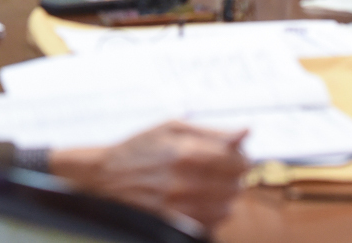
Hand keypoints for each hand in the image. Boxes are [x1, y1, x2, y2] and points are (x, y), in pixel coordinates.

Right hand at [49, 121, 249, 230]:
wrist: (104, 176)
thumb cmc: (140, 147)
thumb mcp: (172, 128)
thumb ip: (212, 132)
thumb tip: (247, 132)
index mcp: (184, 152)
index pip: (235, 160)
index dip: (242, 158)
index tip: (237, 157)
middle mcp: (181, 181)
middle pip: (234, 185)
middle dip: (235, 177)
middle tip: (224, 171)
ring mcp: (176, 206)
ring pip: (226, 207)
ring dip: (226, 197)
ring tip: (213, 187)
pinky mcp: (171, 223)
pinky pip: (210, 224)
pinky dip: (213, 214)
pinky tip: (203, 201)